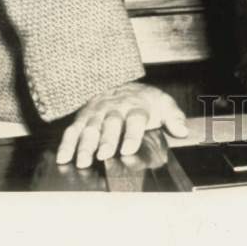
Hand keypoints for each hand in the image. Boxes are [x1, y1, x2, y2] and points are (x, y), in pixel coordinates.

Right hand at [56, 82, 188, 167]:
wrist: (120, 85)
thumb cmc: (144, 100)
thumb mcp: (163, 104)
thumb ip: (174, 117)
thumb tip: (182, 131)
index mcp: (136, 106)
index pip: (135, 119)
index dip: (132, 134)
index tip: (128, 149)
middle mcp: (115, 109)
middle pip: (110, 123)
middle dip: (107, 139)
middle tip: (104, 154)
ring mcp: (97, 113)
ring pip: (90, 128)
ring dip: (85, 144)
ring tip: (82, 160)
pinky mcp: (83, 118)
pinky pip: (72, 130)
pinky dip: (66, 144)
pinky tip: (63, 158)